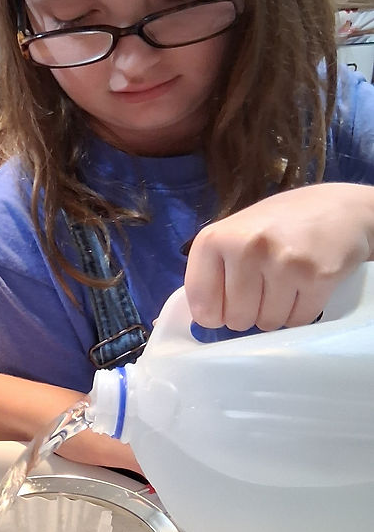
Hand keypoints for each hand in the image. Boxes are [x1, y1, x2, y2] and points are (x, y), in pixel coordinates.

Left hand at [184, 183, 373, 330]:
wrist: (342, 209)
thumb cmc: (281, 224)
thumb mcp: (236, 234)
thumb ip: (212, 271)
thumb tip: (189, 319)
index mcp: (216, 238)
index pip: (201, 305)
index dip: (215, 313)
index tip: (227, 303)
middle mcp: (246, 248)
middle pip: (235, 320)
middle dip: (249, 313)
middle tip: (264, 287)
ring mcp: (283, 263)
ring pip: (266, 323)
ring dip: (275, 313)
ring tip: (285, 284)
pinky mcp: (316, 277)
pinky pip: (296, 320)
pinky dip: (299, 312)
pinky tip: (303, 287)